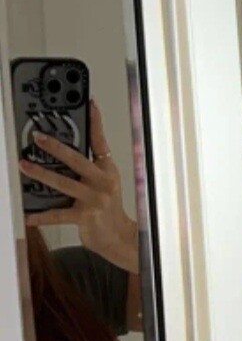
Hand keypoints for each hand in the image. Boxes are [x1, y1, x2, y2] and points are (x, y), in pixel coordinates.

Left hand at [19, 99, 138, 268]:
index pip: (100, 141)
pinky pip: (58, 214)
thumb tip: (63, 148)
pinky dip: (41, 216)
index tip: (89, 102)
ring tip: (24, 165)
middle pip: (77, 159)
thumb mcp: (102, 181)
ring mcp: (94, 199)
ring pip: (63, 183)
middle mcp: (103, 182)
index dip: (95, 121)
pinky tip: (27, 214)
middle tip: (37, 136)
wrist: (118, 237)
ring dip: (41, 174)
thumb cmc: (106, 207)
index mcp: (107, 169)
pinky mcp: (85, 217)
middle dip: (56, 146)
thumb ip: (88, 164)